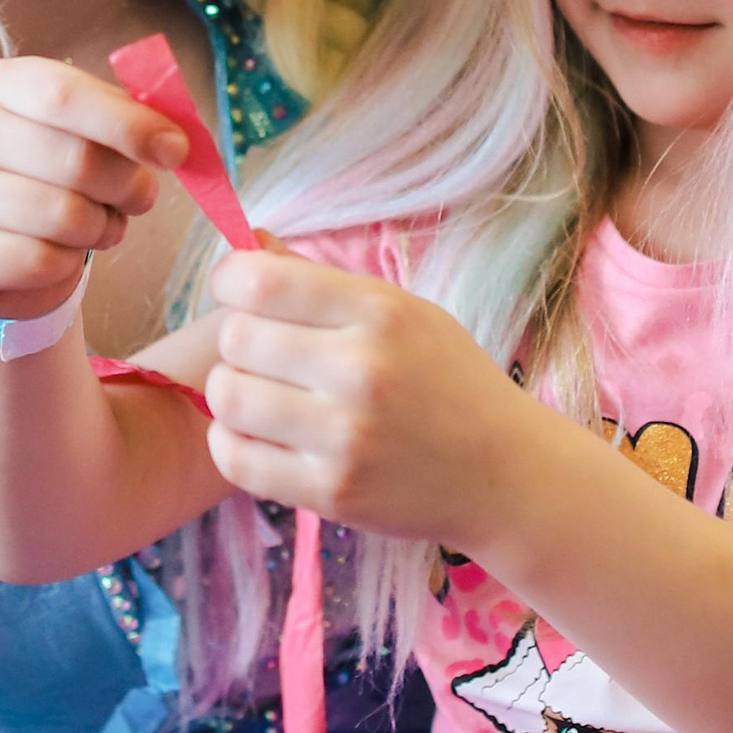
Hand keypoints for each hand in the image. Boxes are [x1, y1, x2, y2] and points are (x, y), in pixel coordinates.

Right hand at [0, 57, 186, 322]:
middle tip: (139, 199)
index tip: (175, 151)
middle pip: (74, 159)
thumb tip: (174, 141)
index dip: (128, 124)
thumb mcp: (94, 138)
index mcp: (3, 85)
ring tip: (98, 227)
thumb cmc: (60, 182)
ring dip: (101, 229)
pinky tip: (60, 257)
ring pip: (62, 215)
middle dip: (127, 186)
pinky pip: (38, 260)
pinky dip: (67, 265)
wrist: (7, 256)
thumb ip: (131, 126)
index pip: (64, 94)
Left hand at [205, 252, 536, 548]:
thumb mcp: (403, 313)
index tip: (237, 293)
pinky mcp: (332, 492)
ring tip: (261, 398)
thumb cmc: (448, 383)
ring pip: (228, 397)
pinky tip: (261, 437)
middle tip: (262, 356)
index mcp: (381, 312)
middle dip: (237, 342)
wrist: (505, 473)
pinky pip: (235, 459)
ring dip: (232, 393)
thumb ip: (321, 281)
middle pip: (235, 338)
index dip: (229, 280)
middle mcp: (362, 370)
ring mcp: (346, 437)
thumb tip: (247, 240)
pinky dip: (233, 443)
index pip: (260, 280)